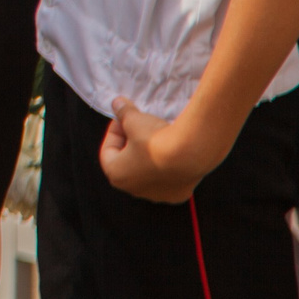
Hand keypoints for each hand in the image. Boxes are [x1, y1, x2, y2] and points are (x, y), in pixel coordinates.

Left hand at [100, 99, 220, 201]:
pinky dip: (168, 165)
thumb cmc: (154, 139)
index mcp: (117, 175)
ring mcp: (158, 195)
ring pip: (149, 172)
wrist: (190, 154)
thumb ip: (123, 112)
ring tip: (157, 138)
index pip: (108, 150)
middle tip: (138, 127)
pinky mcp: (178, 194)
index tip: (123, 119)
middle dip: (131, 143)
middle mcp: (135, 190)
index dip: (115, 130)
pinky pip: (169, 178)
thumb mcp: (133, 119)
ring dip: (149, 155)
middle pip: (128, 162)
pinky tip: (172, 150)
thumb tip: (117, 104)